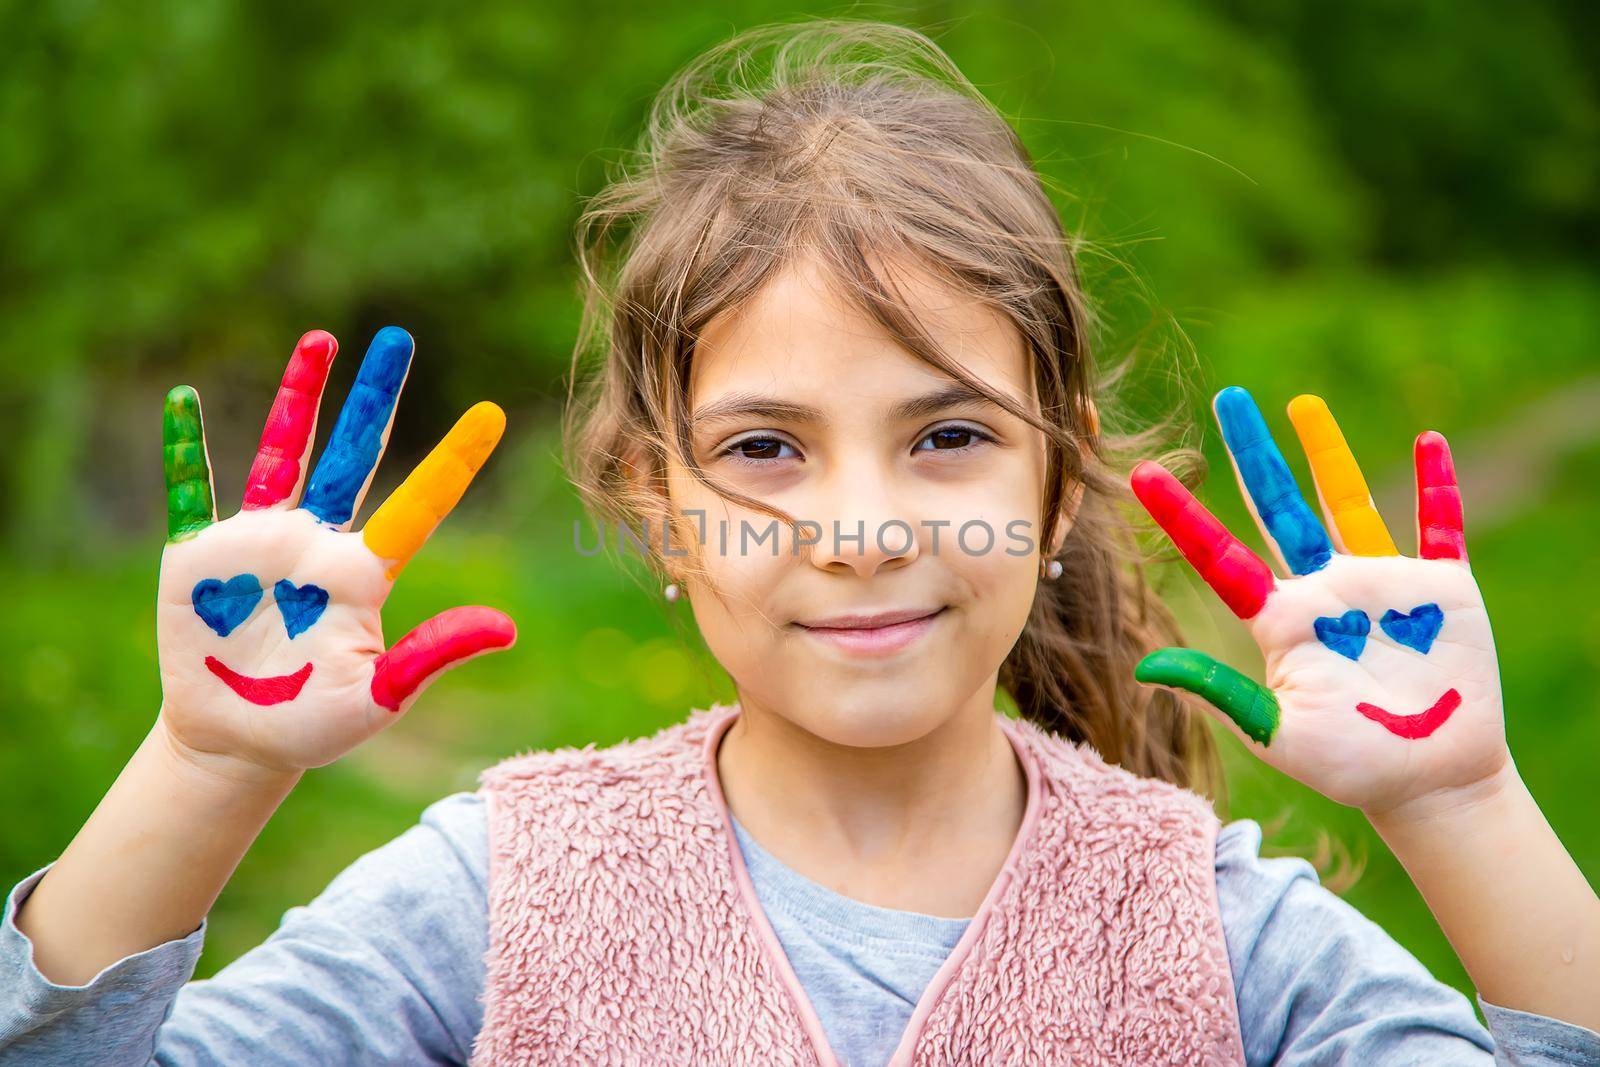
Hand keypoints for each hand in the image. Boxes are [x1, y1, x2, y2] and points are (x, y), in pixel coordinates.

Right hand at [156, 326, 515, 774]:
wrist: (236, 743)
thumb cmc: (311, 727)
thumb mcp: (376, 699)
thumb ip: (431, 657)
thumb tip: (505, 629)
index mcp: (363, 575)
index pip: (420, 505)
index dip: (454, 460)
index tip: (493, 413)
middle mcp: (317, 544)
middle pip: (353, 455)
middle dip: (376, 397)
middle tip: (401, 336)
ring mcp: (258, 545)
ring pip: (283, 452)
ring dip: (300, 396)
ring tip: (323, 339)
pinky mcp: (198, 557)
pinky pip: (189, 491)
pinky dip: (184, 449)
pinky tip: (185, 399)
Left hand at [1129, 387, 1507, 816]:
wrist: (1429, 784)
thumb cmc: (1350, 767)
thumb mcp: (1278, 733)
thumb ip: (1220, 694)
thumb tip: (1144, 669)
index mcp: (1279, 620)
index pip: (1219, 555)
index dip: (1182, 514)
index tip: (1144, 472)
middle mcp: (1322, 590)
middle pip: (1278, 505)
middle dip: (1253, 451)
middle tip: (1228, 398)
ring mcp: (1380, 584)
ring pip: (1348, 501)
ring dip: (1328, 452)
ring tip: (1300, 404)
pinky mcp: (1441, 589)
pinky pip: (1439, 525)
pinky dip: (1439, 485)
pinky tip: (1430, 441)